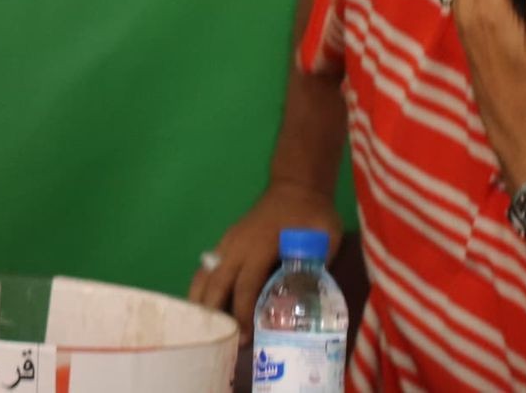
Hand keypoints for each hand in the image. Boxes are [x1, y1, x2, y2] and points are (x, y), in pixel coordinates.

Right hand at [189, 183, 342, 334]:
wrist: (295, 186)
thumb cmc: (312, 213)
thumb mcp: (324, 237)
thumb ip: (315, 266)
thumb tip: (308, 299)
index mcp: (260, 245)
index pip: (246, 284)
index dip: (243, 311)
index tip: (245, 336)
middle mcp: (237, 245)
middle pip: (217, 281)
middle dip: (215, 312)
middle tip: (219, 339)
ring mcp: (229, 242)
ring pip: (206, 273)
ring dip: (201, 299)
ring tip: (201, 327)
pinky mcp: (227, 242)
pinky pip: (208, 266)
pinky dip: (202, 285)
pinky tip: (202, 303)